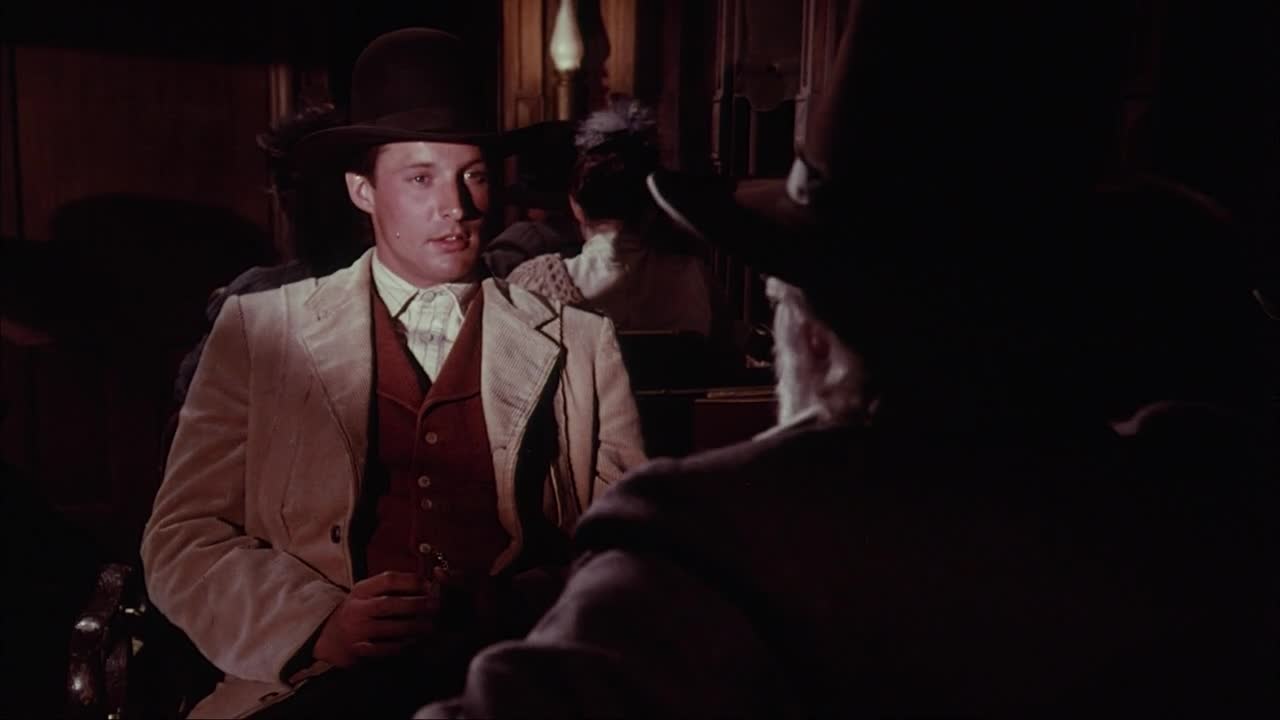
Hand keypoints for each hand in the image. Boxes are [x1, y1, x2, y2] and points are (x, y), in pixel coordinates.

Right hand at [312, 570, 445, 667]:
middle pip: (388, 604)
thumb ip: (392, 588)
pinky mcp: (358, 649)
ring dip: (413, 627)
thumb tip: (428, 584)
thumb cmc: (359, 611)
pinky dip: (402, 645)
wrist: (329, 636)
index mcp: (361, 590)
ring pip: (388, 628)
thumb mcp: (367, 593)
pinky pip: (384, 648)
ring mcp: (356, 630)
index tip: (430, 585)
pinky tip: (415, 642)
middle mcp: (357, 608)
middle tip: (435, 606)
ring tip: (431, 626)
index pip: (388, 579)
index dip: (411, 581)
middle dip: (415, 604)